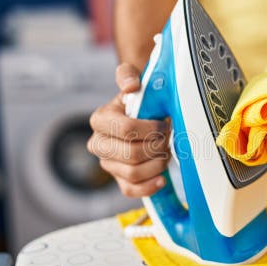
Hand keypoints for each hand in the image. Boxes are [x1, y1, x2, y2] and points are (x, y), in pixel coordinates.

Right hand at [87, 63, 170, 196]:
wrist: (143, 118)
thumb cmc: (139, 101)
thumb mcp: (133, 82)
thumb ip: (127, 75)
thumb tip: (132, 85)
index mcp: (100, 120)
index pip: (125, 129)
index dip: (150, 129)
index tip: (164, 125)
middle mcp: (99, 144)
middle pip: (131, 153)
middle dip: (156, 147)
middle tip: (168, 139)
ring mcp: (108, 164)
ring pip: (133, 172)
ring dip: (157, 164)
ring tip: (166, 152)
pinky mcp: (119, 180)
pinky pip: (131, 190)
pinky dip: (149, 186)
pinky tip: (161, 178)